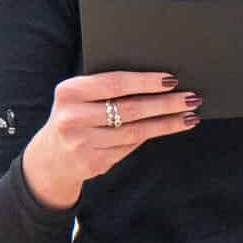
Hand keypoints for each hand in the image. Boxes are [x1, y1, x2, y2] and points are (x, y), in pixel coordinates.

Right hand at [20, 70, 199, 209]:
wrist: (51, 157)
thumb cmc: (75, 116)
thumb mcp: (79, 97)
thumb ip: (106, 88)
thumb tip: (157, 82)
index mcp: (69, 92)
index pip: (114, 83)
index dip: (145, 81)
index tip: (171, 80)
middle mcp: (72, 117)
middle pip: (130, 109)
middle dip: (165, 103)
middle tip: (190, 98)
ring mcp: (82, 143)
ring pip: (135, 131)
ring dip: (166, 123)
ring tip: (189, 116)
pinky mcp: (93, 162)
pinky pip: (130, 147)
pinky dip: (151, 136)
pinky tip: (169, 128)